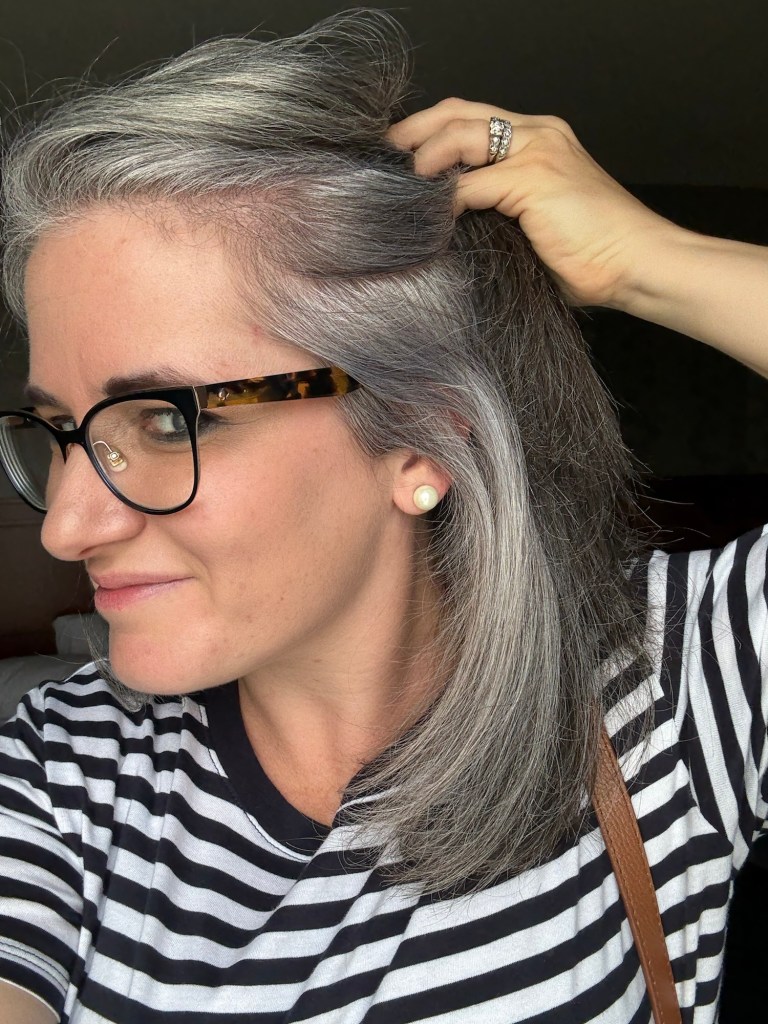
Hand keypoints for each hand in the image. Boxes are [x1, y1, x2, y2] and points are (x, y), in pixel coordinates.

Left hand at [387, 98, 679, 308]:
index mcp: (541, 139)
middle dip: (415, 130)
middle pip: (460, 112)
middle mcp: (538, 134)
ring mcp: (537, 152)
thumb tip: (451, 225)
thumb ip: (499, 210)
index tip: (401, 157)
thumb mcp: (536, 224)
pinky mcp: (534, 179)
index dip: (431, 131)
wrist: (637, 264)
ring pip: (462, 136)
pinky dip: (447, 199)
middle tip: (384, 157)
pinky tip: (432, 216)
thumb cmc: (592, 256)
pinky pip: (472, 183)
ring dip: (426, 158)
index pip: (473, 117)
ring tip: (404, 184)